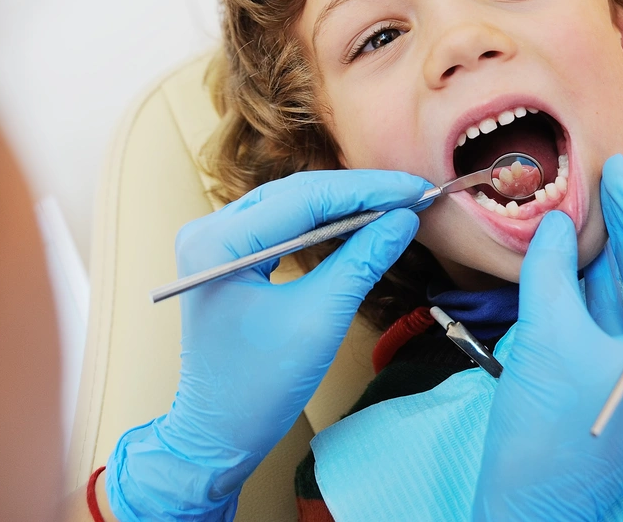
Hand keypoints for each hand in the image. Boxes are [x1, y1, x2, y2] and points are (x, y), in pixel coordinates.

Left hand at [106, 170, 427, 521]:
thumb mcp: (320, 320)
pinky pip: (282, 223)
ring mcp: (214, 240)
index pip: (304, 198)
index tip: (415, 189)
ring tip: (395, 202)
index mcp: (219, 243)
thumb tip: (404, 220)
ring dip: (344, 203)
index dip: (366, 190)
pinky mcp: (227, 253)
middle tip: (413, 194)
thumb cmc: (260, 386)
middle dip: (358, 193)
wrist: (218, 433)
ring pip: (290, 203)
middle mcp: (208, 230)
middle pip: (296, 193)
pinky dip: (323, 221)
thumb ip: (361, 261)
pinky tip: (359, 220)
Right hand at [473, 157, 622, 520]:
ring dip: (617, 241)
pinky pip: (615, 313)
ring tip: (596, 189)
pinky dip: (597, 275)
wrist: (529, 510)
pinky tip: (575, 240)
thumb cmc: (549, 436)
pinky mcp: (613, 374)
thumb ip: (553, 270)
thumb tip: (556, 224)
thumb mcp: (548, 338)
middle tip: (613, 173)